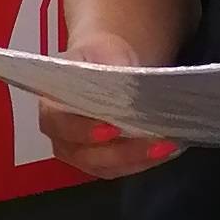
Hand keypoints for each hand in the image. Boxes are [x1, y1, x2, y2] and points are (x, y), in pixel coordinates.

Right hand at [37, 33, 181, 180]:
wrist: (107, 66)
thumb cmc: (100, 59)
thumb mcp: (102, 50)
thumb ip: (108, 63)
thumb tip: (123, 77)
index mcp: (51, 104)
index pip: (59, 123)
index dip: (82, 129)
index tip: (112, 128)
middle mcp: (60, 136)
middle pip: (84, 154)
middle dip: (122, 151)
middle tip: (154, 142)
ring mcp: (79, 154)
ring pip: (105, 166)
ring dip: (138, 159)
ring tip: (167, 145)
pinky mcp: (101, 163)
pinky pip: (121, 169)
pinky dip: (145, 161)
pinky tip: (167, 149)